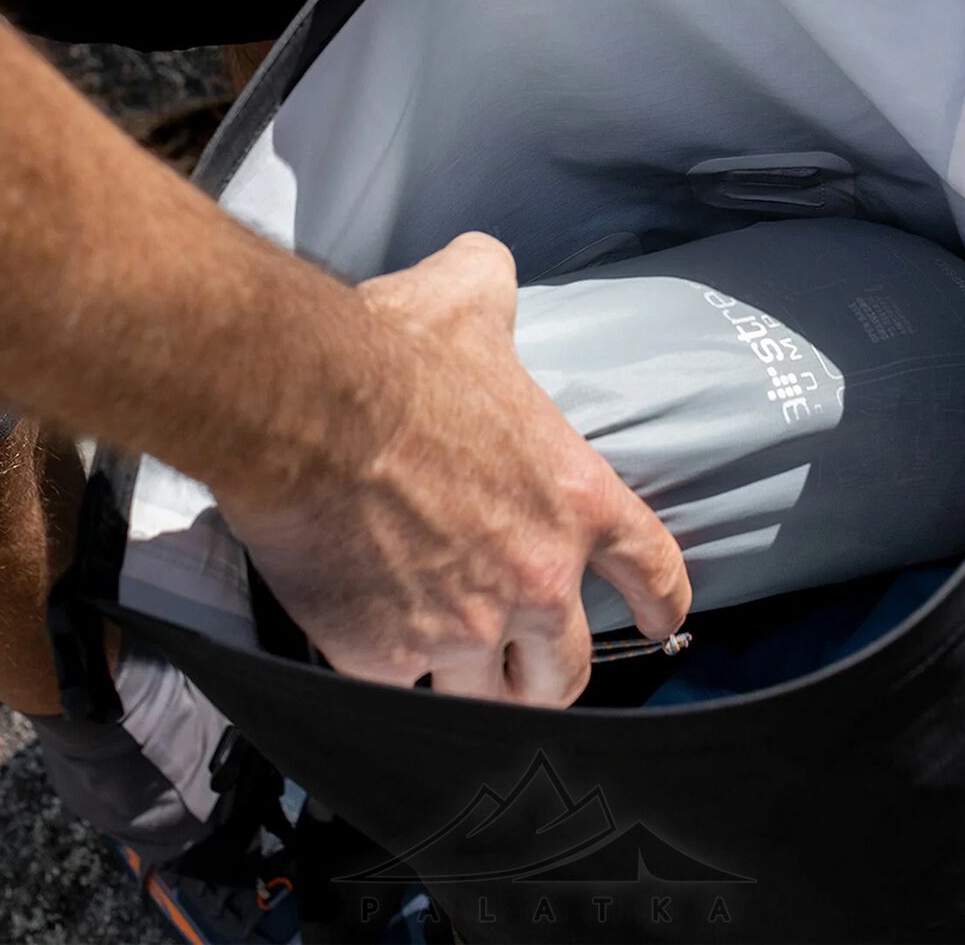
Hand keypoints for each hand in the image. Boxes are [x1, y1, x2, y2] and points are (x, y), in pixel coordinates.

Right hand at [219, 233, 691, 706]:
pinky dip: (382, 676)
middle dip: (551, 674)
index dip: (663, 602)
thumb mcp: (467, 297)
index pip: (651, 568)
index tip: (666, 624)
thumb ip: (493, 287)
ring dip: (472, 690)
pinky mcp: (382, 657)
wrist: (298, 403)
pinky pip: (394, 691)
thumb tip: (485, 264)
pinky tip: (367, 655)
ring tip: (449, 677)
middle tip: (530, 667)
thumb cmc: (386, 351)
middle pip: (569, 670)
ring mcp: (461, 627)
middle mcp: (533, 578)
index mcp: (572, 499)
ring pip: (488, 700)